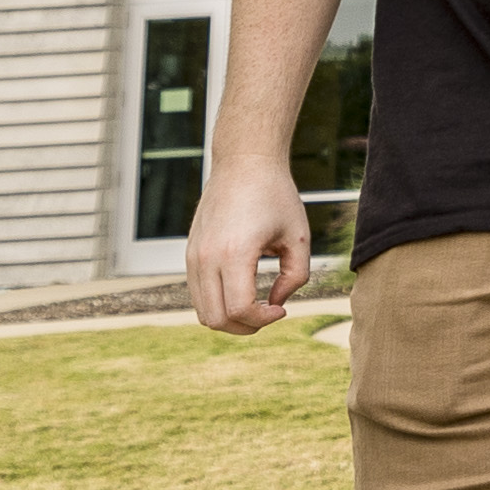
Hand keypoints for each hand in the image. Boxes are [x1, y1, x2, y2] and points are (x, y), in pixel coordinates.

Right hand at [180, 159, 313, 335]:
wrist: (244, 163)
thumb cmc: (276, 196)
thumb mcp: (299, 237)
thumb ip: (296, 277)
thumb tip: (276, 302)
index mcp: (234, 252)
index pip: (238, 309)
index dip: (262, 320)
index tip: (281, 309)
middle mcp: (206, 256)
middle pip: (216, 319)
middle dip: (246, 326)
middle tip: (270, 312)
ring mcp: (193, 255)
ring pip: (203, 311)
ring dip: (230, 319)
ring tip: (257, 304)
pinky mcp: (190, 253)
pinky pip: (198, 294)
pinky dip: (218, 303)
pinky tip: (242, 290)